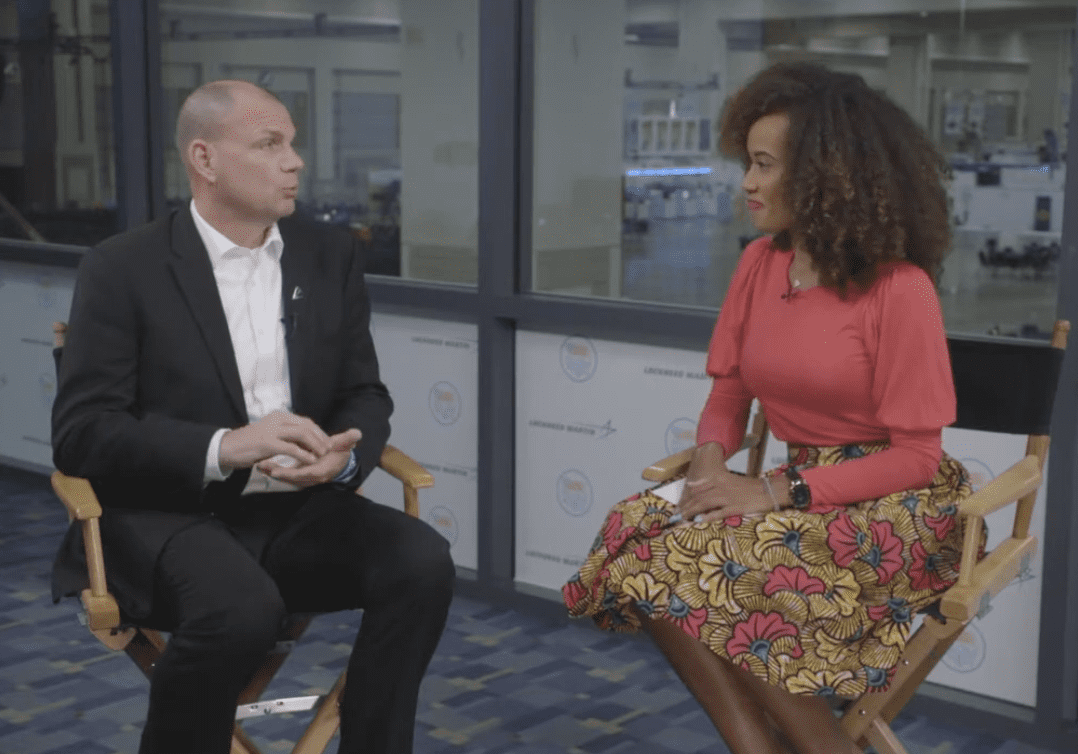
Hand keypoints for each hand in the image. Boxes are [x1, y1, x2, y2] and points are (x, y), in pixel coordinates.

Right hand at [219, 410, 334, 469]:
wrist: (226, 447)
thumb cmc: (250, 443)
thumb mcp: (271, 434)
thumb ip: (286, 435)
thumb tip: (306, 442)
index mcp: (279, 417)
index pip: (306, 422)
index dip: (319, 432)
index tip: (327, 442)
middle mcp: (277, 420)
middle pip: (307, 426)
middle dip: (321, 438)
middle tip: (328, 449)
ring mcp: (272, 431)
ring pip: (302, 434)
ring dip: (315, 445)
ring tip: (322, 455)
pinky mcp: (267, 443)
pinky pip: (291, 448)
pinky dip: (304, 455)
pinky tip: (310, 461)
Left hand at [257, 429, 361, 487]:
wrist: (340, 462)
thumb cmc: (340, 453)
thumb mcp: (345, 445)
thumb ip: (349, 439)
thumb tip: (357, 433)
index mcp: (322, 470)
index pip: (304, 474)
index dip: (290, 473)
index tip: (276, 470)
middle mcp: (313, 477)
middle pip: (292, 479)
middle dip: (276, 473)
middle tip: (261, 466)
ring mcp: (306, 478)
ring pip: (287, 478)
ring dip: (273, 472)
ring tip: (259, 465)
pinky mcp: (300, 476)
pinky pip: (286, 475)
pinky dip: (276, 471)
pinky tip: (264, 465)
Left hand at [680, 468, 775, 521]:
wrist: (768, 490)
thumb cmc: (749, 487)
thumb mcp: (729, 481)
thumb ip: (712, 483)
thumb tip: (692, 485)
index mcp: (719, 479)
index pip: (697, 488)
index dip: (686, 497)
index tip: (678, 505)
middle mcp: (721, 487)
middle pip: (698, 497)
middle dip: (686, 506)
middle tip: (677, 515)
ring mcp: (728, 497)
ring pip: (704, 504)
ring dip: (692, 511)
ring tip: (683, 518)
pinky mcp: (735, 507)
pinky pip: (718, 512)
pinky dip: (708, 516)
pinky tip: (699, 521)